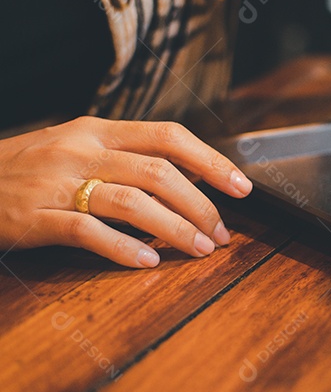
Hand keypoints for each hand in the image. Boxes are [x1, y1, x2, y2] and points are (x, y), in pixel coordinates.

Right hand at [0, 117, 251, 267]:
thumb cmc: (29, 167)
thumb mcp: (78, 146)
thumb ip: (128, 157)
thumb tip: (192, 178)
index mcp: (98, 130)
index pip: (168, 136)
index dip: (211, 161)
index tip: (241, 186)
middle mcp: (82, 151)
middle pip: (158, 172)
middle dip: (200, 205)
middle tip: (221, 234)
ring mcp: (57, 184)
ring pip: (131, 202)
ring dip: (174, 228)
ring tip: (199, 249)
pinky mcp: (34, 218)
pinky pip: (88, 232)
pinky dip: (124, 247)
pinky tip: (149, 261)